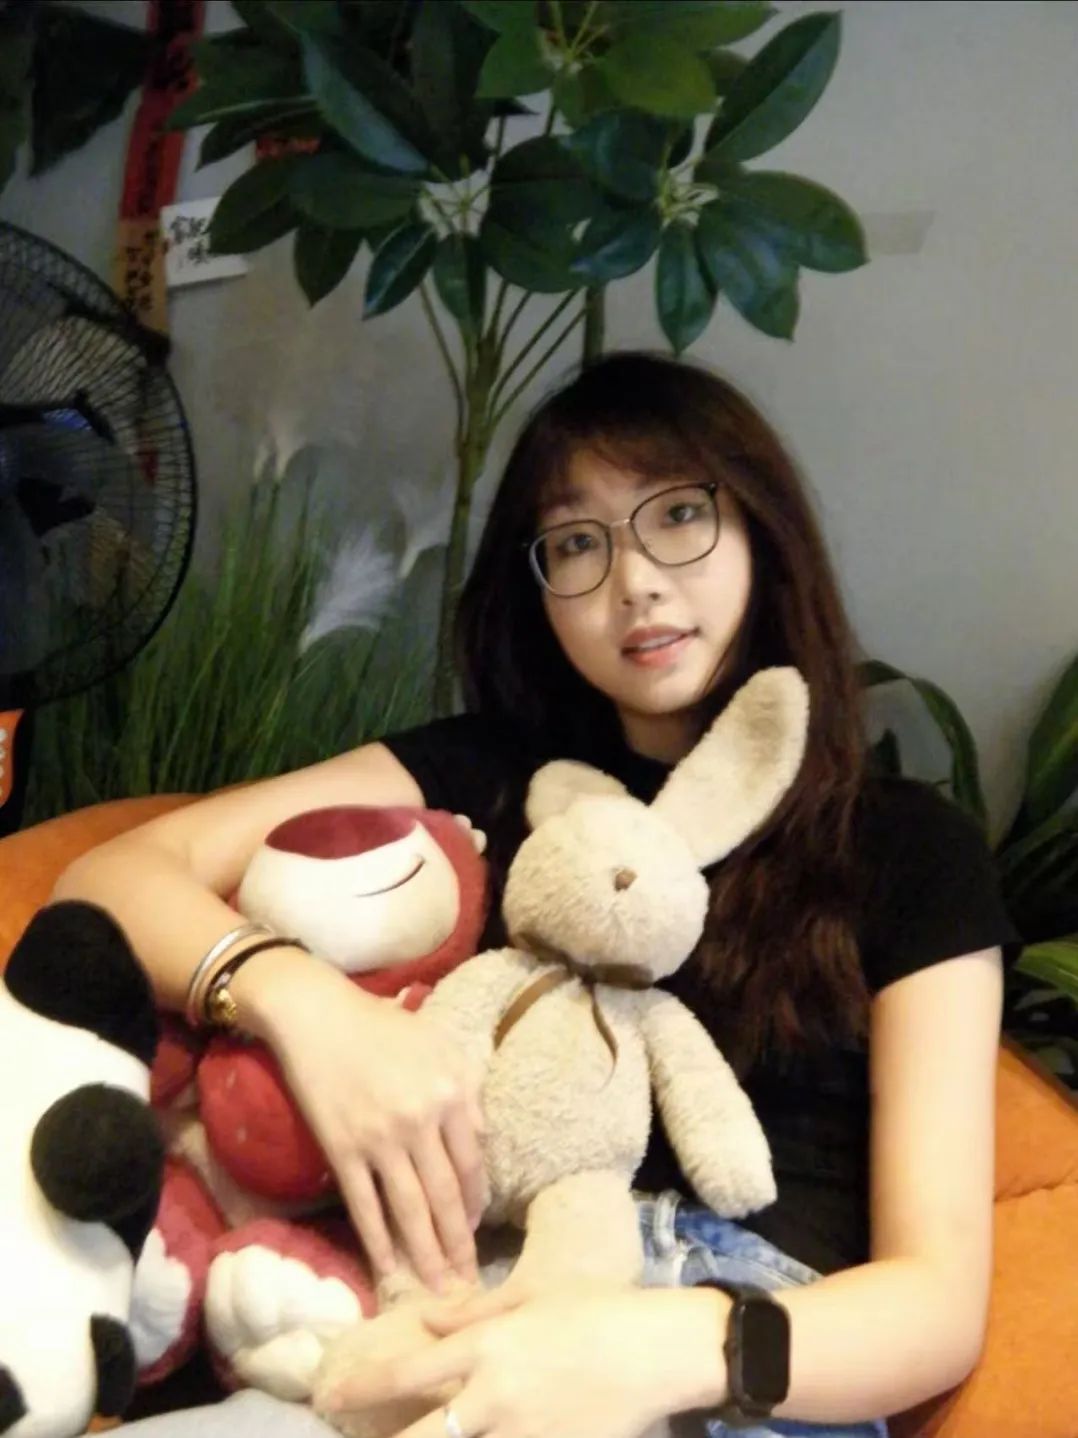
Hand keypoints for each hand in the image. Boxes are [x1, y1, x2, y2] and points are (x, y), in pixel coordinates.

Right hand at [233, 949, 487, 1291]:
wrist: (318, 1015)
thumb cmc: (383, 1026)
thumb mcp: (440, 1045)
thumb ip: (467, 1090)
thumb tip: (482, 1141)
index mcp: (451, 1091)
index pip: (473, 1163)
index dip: (476, 1203)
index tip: (477, 1229)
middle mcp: (420, 1119)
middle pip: (446, 1196)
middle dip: (458, 1244)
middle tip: (468, 1283)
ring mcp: (380, 1138)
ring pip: (410, 1210)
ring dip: (426, 1255)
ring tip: (437, 1288)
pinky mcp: (343, 1149)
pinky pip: (366, 1206)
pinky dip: (378, 1242)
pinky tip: (388, 1269)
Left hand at [322, 1283, 730, 1437]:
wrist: (663, 1349)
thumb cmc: (599, 1309)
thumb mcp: (533, 1296)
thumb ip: (473, 1313)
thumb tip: (427, 1321)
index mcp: (490, 1347)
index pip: (410, 1371)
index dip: (363, 1387)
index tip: (329, 1397)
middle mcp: (497, 1397)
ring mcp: (526, 1436)